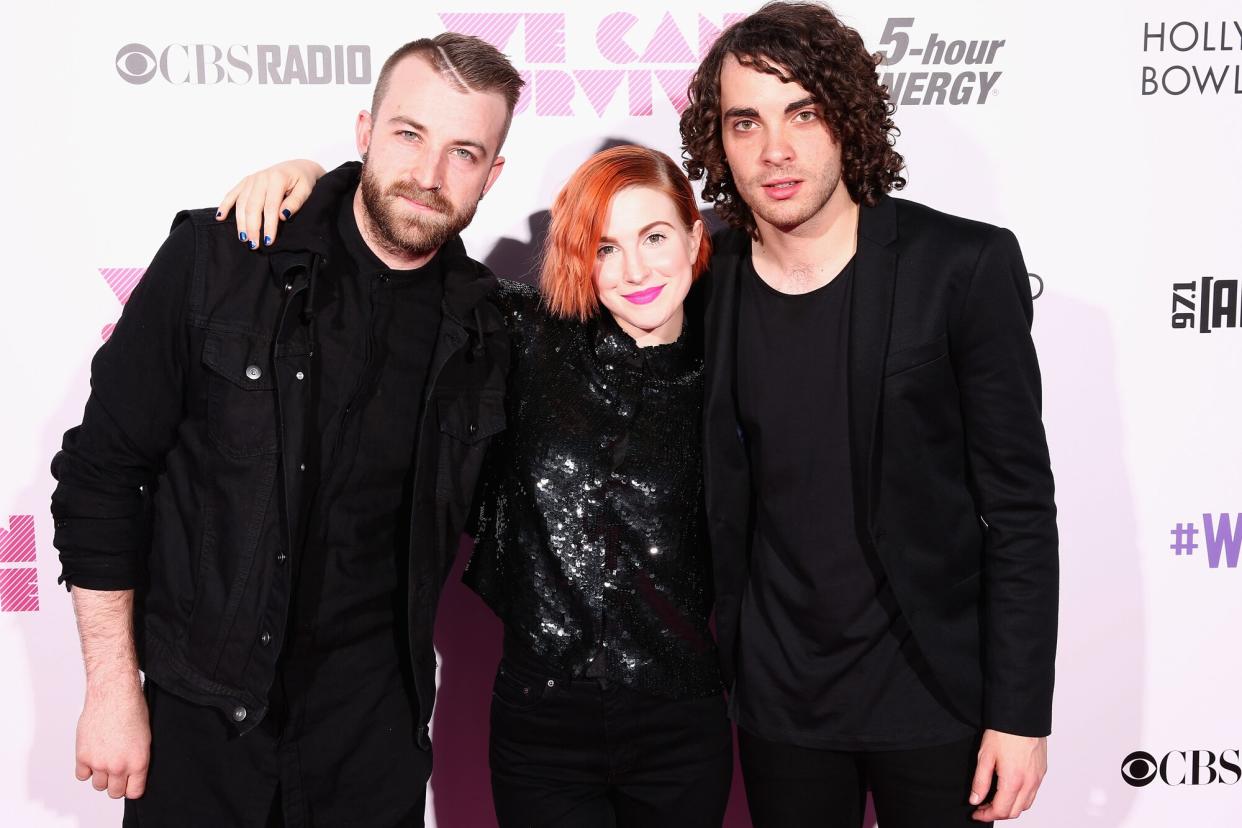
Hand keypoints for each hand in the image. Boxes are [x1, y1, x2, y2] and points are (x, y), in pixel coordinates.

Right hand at [75, 675, 150, 798]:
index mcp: (138, 762)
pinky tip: (93, 756)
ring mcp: (99, 763)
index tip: (129, 783)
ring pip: (98, 785)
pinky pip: (82, 775)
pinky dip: (86, 769)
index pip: (134, 792)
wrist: (114, 695)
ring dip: (101, 776)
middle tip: (117, 772)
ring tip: (105, 760)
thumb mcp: (145, 738)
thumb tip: (130, 773)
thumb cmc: (132, 710)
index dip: (131, 787)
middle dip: (117, 784)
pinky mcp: (83, 756)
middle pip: (114, 792)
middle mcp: (119, 766)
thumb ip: (137, 760)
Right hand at [215, 159, 324, 248]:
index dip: (268, 225)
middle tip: (254, 244)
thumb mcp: (306, 190)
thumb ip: (295, 202)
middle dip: (252, 227)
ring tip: (243, 238)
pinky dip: (225, 205)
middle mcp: (261, 178)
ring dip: (240, 222)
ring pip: (241, 203)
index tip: (268, 241)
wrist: (298, 167)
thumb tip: (282, 215)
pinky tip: (220, 217)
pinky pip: (232, 194)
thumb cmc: (303, 180)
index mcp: (277, 179)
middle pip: (252, 206)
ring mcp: (252, 179)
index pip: (270, 207)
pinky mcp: (246, 181)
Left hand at [970, 729, 1046, 820]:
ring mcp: (1038, 778)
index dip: (986, 815)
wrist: (1022, 715)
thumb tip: (975, 799)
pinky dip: (1021, 798)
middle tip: (983, 807)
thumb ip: (980, 781)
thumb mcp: (984, 756)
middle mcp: (1029, 782)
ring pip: (1026, 805)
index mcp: (1014, 780)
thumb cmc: (1004, 732)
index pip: (1001, 810)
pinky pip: (1033, 793)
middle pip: (1014, 812)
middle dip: (997, 814)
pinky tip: (1010, 790)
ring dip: (1010, 807)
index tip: (976, 813)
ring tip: (995, 799)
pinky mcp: (1042, 771)